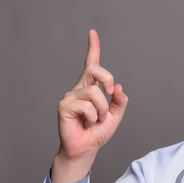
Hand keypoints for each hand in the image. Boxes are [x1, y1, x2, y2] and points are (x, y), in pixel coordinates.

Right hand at [51, 29, 128, 182]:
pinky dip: (92, 117)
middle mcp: (79, 88)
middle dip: (107, 79)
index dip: (93, 48)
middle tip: (111, 92)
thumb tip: (118, 87)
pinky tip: (86, 123)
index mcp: (90, 88)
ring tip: (95, 120)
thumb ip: (119, 101)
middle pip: (94, 70)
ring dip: (101, 110)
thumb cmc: (96, 132)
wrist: (85, 149)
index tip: (92, 32)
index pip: (91, 64)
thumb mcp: (115, 116)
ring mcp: (70, 96)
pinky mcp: (64, 106)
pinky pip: (86, 106)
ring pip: (95, 93)